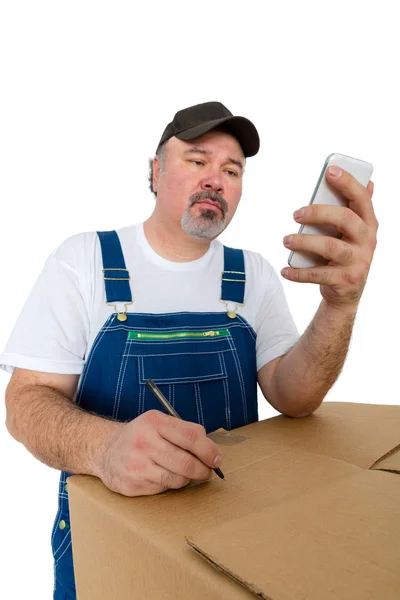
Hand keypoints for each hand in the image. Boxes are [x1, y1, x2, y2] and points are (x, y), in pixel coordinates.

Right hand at [96, 410, 222, 496]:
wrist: (104, 449)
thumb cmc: (140, 435)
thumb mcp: (158, 422)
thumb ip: (183, 432)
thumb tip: (213, 451)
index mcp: (154, 422)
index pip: (191, 437)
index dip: (209, 450)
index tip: (217, 458)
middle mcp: (144, 442)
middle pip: (186, 462)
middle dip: (203, 470)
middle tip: (208, 472)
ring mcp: (137, 465)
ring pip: (177, 479)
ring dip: (187, 479)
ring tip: (185, 473)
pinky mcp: (132, 484)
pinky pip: (163, 489)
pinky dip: (170, 485)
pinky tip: (163, 476)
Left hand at [281, 165, 377, 310]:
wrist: (347, 292)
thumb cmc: (345, 254)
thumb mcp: (352, 232)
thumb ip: (354, 210)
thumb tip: (369, 182)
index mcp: (368, 224)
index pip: (362, 198)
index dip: (348, 183)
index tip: (329, 171)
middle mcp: (367, 241)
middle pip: (344, 219)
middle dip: (318, 213)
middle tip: (296, 214)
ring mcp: (358, 262)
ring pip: (330, 247)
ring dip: (304, 241)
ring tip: (286, 240)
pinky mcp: (345, 281)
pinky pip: (318, 274)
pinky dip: (298, 273)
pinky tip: (285, 269)